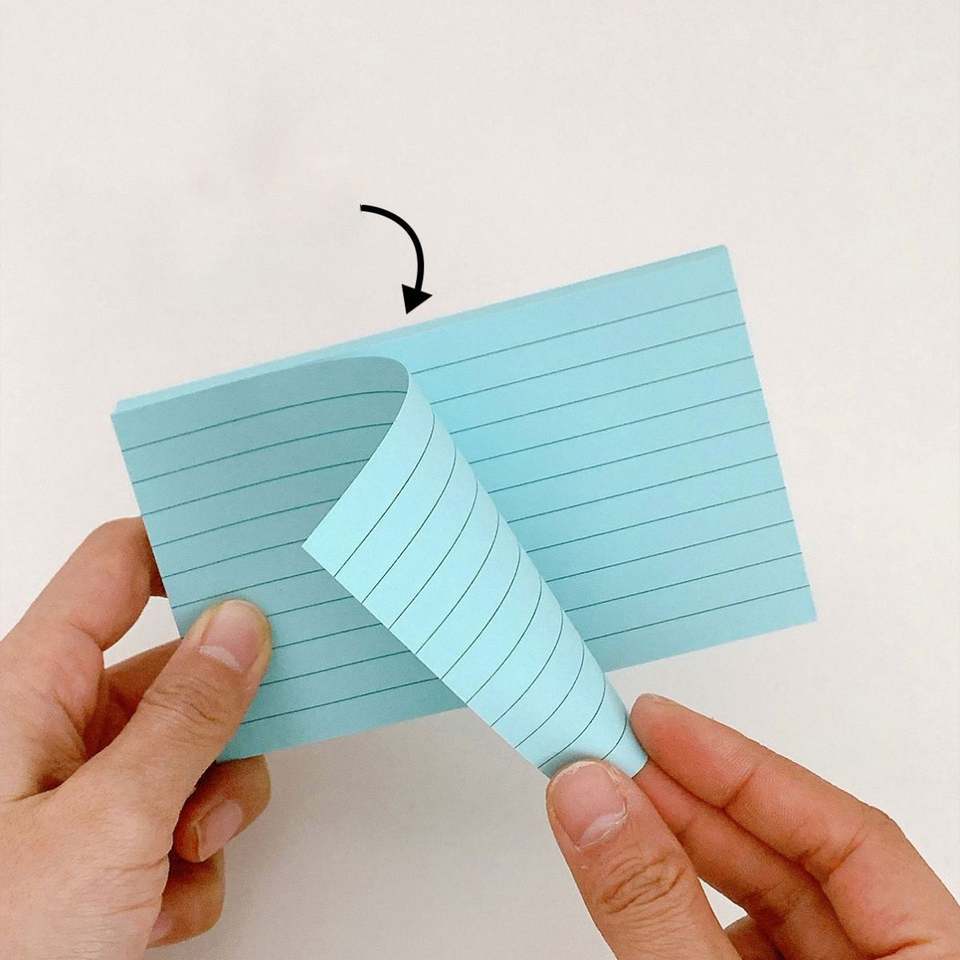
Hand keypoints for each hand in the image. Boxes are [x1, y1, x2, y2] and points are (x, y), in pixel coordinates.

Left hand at [0, 520, 272, 957]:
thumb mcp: (108, 822)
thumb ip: (187, 716)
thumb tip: (242, 627)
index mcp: (33, 688)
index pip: (118, 568)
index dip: (185, 548)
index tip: (260, 560)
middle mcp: (58, 730)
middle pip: (177, 673)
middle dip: (224, 718)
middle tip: (253, 730)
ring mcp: (82, 794)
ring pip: (193, 757)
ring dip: (211, 811)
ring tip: (181, 857)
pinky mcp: (101, 851)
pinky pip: (180, 829)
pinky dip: (184, 873)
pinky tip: (148, 911)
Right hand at [546, 695, 959, 958]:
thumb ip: (658, 906)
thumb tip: (593, 798)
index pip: (847, 836)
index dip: (743, 769)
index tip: (656, 724)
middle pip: (794, 865)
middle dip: (692, 805)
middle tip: (609, 756)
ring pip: (758, 910)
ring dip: (675, 855)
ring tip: (603, 810)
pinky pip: (729, 949)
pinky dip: (675, 910)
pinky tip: (629, 880)